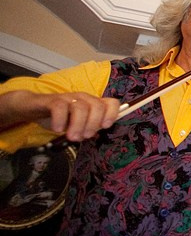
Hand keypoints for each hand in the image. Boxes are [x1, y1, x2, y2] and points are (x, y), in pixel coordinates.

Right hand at [0, 90, 119, 141]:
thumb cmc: (59, 117)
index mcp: (92, 103)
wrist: (34, 108)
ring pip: (80, 107)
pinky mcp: (53, 100)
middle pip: (97, 106)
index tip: (105, 126)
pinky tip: (58, 130)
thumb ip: (87, 128)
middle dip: (93, 124)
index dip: (112, 113)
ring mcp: (68, 98)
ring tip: (72, 137)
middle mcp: (83, 98)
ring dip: (78, 125)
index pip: (111, 102)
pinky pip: (60, 107)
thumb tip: (96, 134)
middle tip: (84, 137)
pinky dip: (60, 120)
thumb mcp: (76, 124)